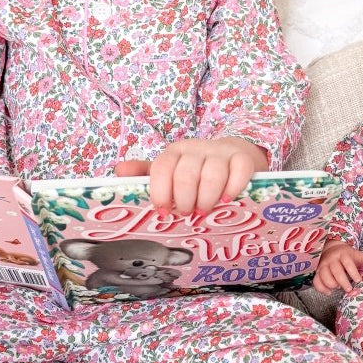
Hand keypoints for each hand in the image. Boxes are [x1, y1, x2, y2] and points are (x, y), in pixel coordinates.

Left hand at [118, 137, 267, 214]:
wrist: (234, 155)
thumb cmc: (197, 169)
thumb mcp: (171, 170)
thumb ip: (146, 174)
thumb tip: (119, 172)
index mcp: (174, 152)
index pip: (162, 167)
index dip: (160, 192)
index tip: (164, 210)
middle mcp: (196, 149)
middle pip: (186, 174)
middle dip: (184, 200)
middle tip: (187, 213)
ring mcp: (221, 153)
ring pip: (212, 174)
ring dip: (206, 199)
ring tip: (204, 211)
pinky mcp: (243, 158)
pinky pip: (239, 171)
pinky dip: (232, 188)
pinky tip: (227, 199)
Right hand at [313, 239, 362, 292]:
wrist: (331, 250)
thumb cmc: (346, 255)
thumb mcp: (355, 254)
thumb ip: (362, 258)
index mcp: (342, 254)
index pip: (347, 262)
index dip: (353, 272)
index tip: (358, 280)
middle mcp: (331, 259)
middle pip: (336, 270)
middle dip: (343, 281)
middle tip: (349, 289)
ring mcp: (323, 265)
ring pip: (324, 275)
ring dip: (331, 284)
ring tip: (338, 288)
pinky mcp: (317, 272)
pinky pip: (316, 281)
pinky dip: (321, 288)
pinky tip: (329, 292)